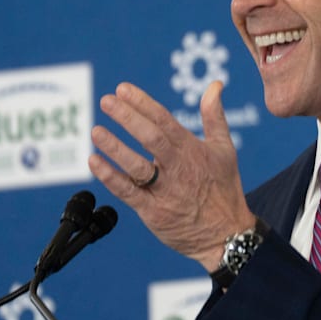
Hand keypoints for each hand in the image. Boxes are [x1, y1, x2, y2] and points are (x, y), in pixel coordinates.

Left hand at [88, 80, 255, 271]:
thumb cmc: (224, 188)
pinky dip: (110, 177)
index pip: (164, 120)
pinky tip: (94, 162)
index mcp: (192, 149)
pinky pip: (128, 192)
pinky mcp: (153, 212)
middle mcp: (178, 168)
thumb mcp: (225, 148)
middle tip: (107, 101)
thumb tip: (215, 84)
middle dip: (128, 117)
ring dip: (115, 147)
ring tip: (96, 131)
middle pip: (151, 137)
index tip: (123, 89)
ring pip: (137, 166)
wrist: (226, 234)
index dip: (143, 103)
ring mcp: (165, 190)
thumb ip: (214, 115)